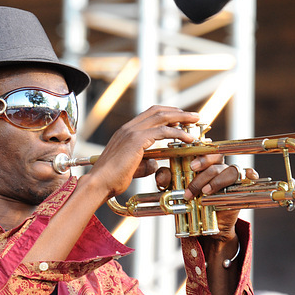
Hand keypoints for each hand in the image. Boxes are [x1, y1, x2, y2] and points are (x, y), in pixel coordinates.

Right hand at [85, 106, 200, 199]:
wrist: (99, 183)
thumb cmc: (112, 179)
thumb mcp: (133, 168)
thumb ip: (145, 163)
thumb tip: (155, 164)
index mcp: (126, 132)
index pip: (150, 114)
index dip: (167, 113)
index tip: (181, 118)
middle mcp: (128, 128)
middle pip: (158, 111)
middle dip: (178, 112)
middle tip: (193, 116)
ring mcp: (131, 132)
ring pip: (161, 117)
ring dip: (181, 118)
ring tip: (194, 121)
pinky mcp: (136, 140)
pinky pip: (162, 131)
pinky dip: (177, 133)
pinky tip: (187, 139)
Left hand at [154, 155, 258, 239]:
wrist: (208, 224)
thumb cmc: (192, 201)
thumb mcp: (177, 191)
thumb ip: (168, 181)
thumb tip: (162, 175)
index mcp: (204, 163)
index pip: (204, 151)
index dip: (199, 155)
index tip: (190, 165)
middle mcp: (218, 166)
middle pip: (216, 159)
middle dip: (204, 169)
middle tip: (192, 181)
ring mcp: (231, 176)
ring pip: (229, 170)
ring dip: (217, 180)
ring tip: (205, 192)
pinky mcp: (241, 186)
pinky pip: (249, 176)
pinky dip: (250, 174)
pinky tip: (249, 176)